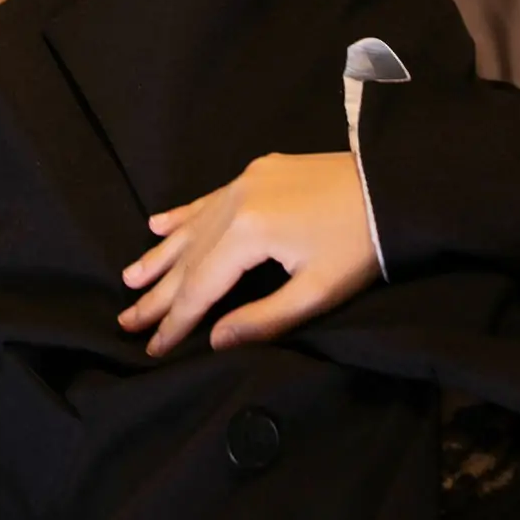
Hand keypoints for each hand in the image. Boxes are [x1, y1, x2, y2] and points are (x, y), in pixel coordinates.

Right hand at [119, 150, 377, 356]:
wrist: (394, 187)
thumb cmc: (360, 247)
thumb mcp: (316, 293)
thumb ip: (262, 319)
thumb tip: (214, 340)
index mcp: (249, 233)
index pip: (201, 287)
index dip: (176, 321)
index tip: (153, 349)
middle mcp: (236, 201)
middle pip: (189, 257)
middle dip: (158, 293)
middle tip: (125, 321)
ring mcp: (245, 182)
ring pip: (193, 226)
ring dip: (162, 254)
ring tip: (130, 278)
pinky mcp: (259, 171)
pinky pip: (210, 198)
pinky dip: (184, 215)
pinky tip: (158, 225)